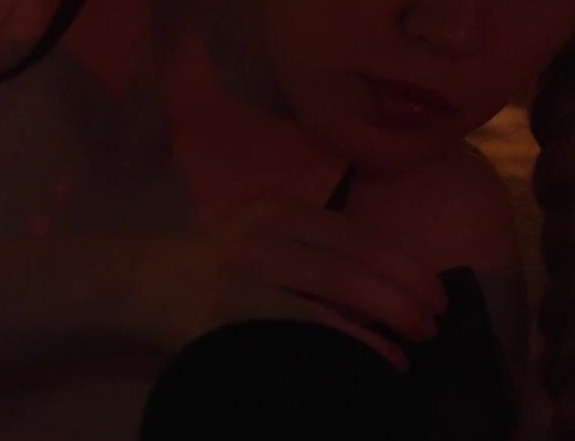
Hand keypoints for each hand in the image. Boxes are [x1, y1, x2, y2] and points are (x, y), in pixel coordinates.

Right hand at [144, 189, 451, 371]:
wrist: (137, 281)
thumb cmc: (214, 262)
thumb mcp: (262, 236)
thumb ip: (313, 250)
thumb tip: (390, 285)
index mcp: (278, 212)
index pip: (356, 236)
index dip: (404, 266)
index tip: (437, 293)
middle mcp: (264, 236)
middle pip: (352, 265)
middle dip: (404, 295)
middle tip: (435, 323)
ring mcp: (245, 275)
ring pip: (331, 294)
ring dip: (385, 319)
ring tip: (416, 343)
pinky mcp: (229, 315)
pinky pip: (301, 329)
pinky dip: (348, 345)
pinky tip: (376, 361)